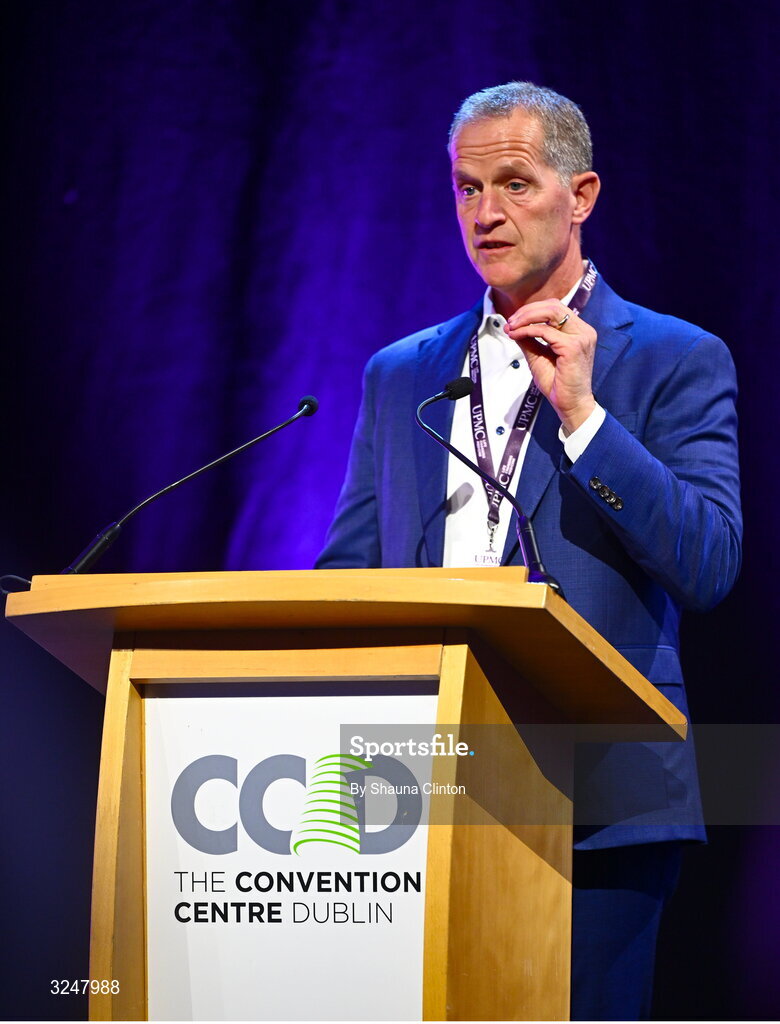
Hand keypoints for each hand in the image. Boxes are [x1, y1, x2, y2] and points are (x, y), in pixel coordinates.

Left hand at [504, 299, 596, 433]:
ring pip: (551, 312)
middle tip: (510, 322)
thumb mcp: (538, 357)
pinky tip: (516, 335)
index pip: (555, 308)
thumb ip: (529, 340)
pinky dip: (527, 330)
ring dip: (527, 317)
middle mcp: (584, 331)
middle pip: (553, 305)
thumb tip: (513, 326)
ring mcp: (581, 337)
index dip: (532, 310)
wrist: (570, 405)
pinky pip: (545, 331)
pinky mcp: (573, 347)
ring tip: (511, 327)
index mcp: (579, 331)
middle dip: (527, 311)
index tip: (513, 321)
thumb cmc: (558, 384)